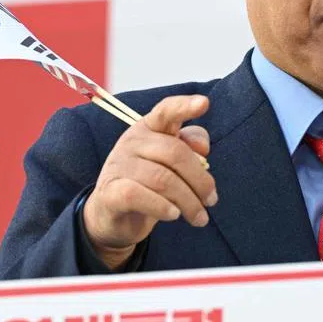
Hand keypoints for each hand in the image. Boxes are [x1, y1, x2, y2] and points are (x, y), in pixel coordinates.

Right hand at [83, 95, 216, 268]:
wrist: (114, 215)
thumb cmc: (149, 183)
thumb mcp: (170, 162)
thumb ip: (189, 146)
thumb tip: (202, 148)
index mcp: (149, 129)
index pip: (166, 111)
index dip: (184, 106)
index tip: (204, 103)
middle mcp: (132, 142)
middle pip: (175, 153)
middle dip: (200, 180)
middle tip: (212, 200)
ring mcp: (119, 166)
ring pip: (163, 179)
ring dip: (188, 202)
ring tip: (200, 217)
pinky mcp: (111, 192)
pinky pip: (140, 196)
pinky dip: (162, 207)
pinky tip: (174, 215)